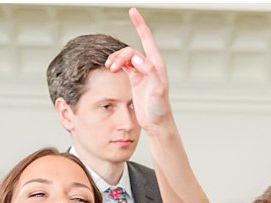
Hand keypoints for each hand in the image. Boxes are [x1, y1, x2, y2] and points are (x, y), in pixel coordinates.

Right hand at [104, 8, 174, 132]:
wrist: (157, 123)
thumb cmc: (160, 109)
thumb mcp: (157, 90)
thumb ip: (149, 72)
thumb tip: (137, 58)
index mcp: (157, 64)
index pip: (147, 39)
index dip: (140, 24)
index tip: (133, 11)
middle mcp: (150, 66)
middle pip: (130, 50)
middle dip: (119, 55)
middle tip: (111, 67)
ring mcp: (142, 72)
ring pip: (125, 57)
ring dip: (116, 60)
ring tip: (110, 69)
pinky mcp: (136, 79)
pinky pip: (124, 65)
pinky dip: (117, 65)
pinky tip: (112, 69)